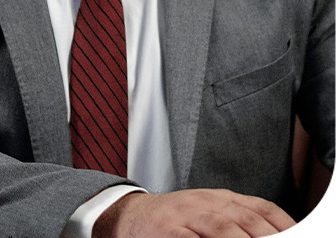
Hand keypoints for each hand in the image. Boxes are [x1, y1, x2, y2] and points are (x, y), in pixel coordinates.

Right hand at [92, 188, 295, 237]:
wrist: (131, 215)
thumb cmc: (176, 220)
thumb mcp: (209, 212)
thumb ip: (238, 221)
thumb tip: (272, 233)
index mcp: (221, 198)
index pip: (261, 207)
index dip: (284, 223)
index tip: (301, 236)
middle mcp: (206, 203)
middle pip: (246, 219)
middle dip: (269, 236)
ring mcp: (186, 215)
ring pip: (222, 228)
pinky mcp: (168, 231)